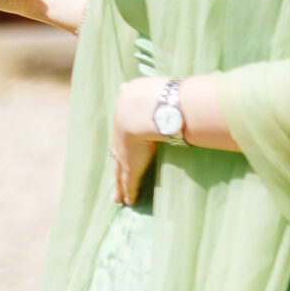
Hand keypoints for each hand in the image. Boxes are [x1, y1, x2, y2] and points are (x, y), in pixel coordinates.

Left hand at [111, 76, 165, 203]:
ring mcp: (124, 155)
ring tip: (118, 199)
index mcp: (125, 124)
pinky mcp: (131, 167)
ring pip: (120, 175)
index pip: (122, 141)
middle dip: (117, 171)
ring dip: (120, 187)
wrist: (142, 108)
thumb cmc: (151, 98)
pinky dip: (129, 192)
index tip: (120, 154)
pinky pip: (128, 183)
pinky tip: (127, 202)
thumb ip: (162, 95)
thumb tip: (175, 89)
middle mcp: (120, 141)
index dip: (122, 149)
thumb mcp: (153, 95)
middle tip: (114, 183)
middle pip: (117, 161)